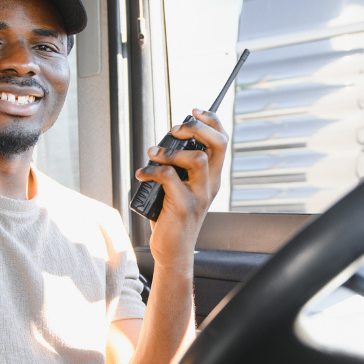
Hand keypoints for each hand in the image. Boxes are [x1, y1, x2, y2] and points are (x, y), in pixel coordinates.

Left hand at [135, 108, 228, 266]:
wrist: (174, 251)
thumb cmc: (173, 217)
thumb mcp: (180, 188)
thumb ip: (178, 168)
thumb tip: (162, 144)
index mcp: (212, 177)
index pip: (222, 140)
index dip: (211, 121)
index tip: (194, 112)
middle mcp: (211, 184)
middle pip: (218, 144)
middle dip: (197, 128)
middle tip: (175, 129)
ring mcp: (199, 195)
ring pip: (198, 159)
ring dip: (172, 151)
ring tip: (153, 153)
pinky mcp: (184, 206)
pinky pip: (169, 178)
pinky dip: (152, 170)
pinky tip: (142, 173)